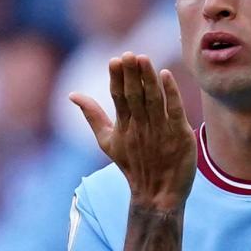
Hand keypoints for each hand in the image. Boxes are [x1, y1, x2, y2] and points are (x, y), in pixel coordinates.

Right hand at [71, 52, 195, 211]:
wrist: (158, 196)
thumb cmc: (133, 166)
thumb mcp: (108, 142)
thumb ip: (92, 116)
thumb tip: (72, 94)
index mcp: (123, 125)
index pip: (118, 97)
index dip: (117, 78)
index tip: (115, 60)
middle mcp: (140, 126)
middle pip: (134, 96)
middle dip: (131, 74)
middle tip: (129, 54)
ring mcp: (160, 130)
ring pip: (152, 100)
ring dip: (148, 79)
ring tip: (143, 59)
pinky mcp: (179, 134)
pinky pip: (174, 110)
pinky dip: (170, 93)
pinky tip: (166, 75)